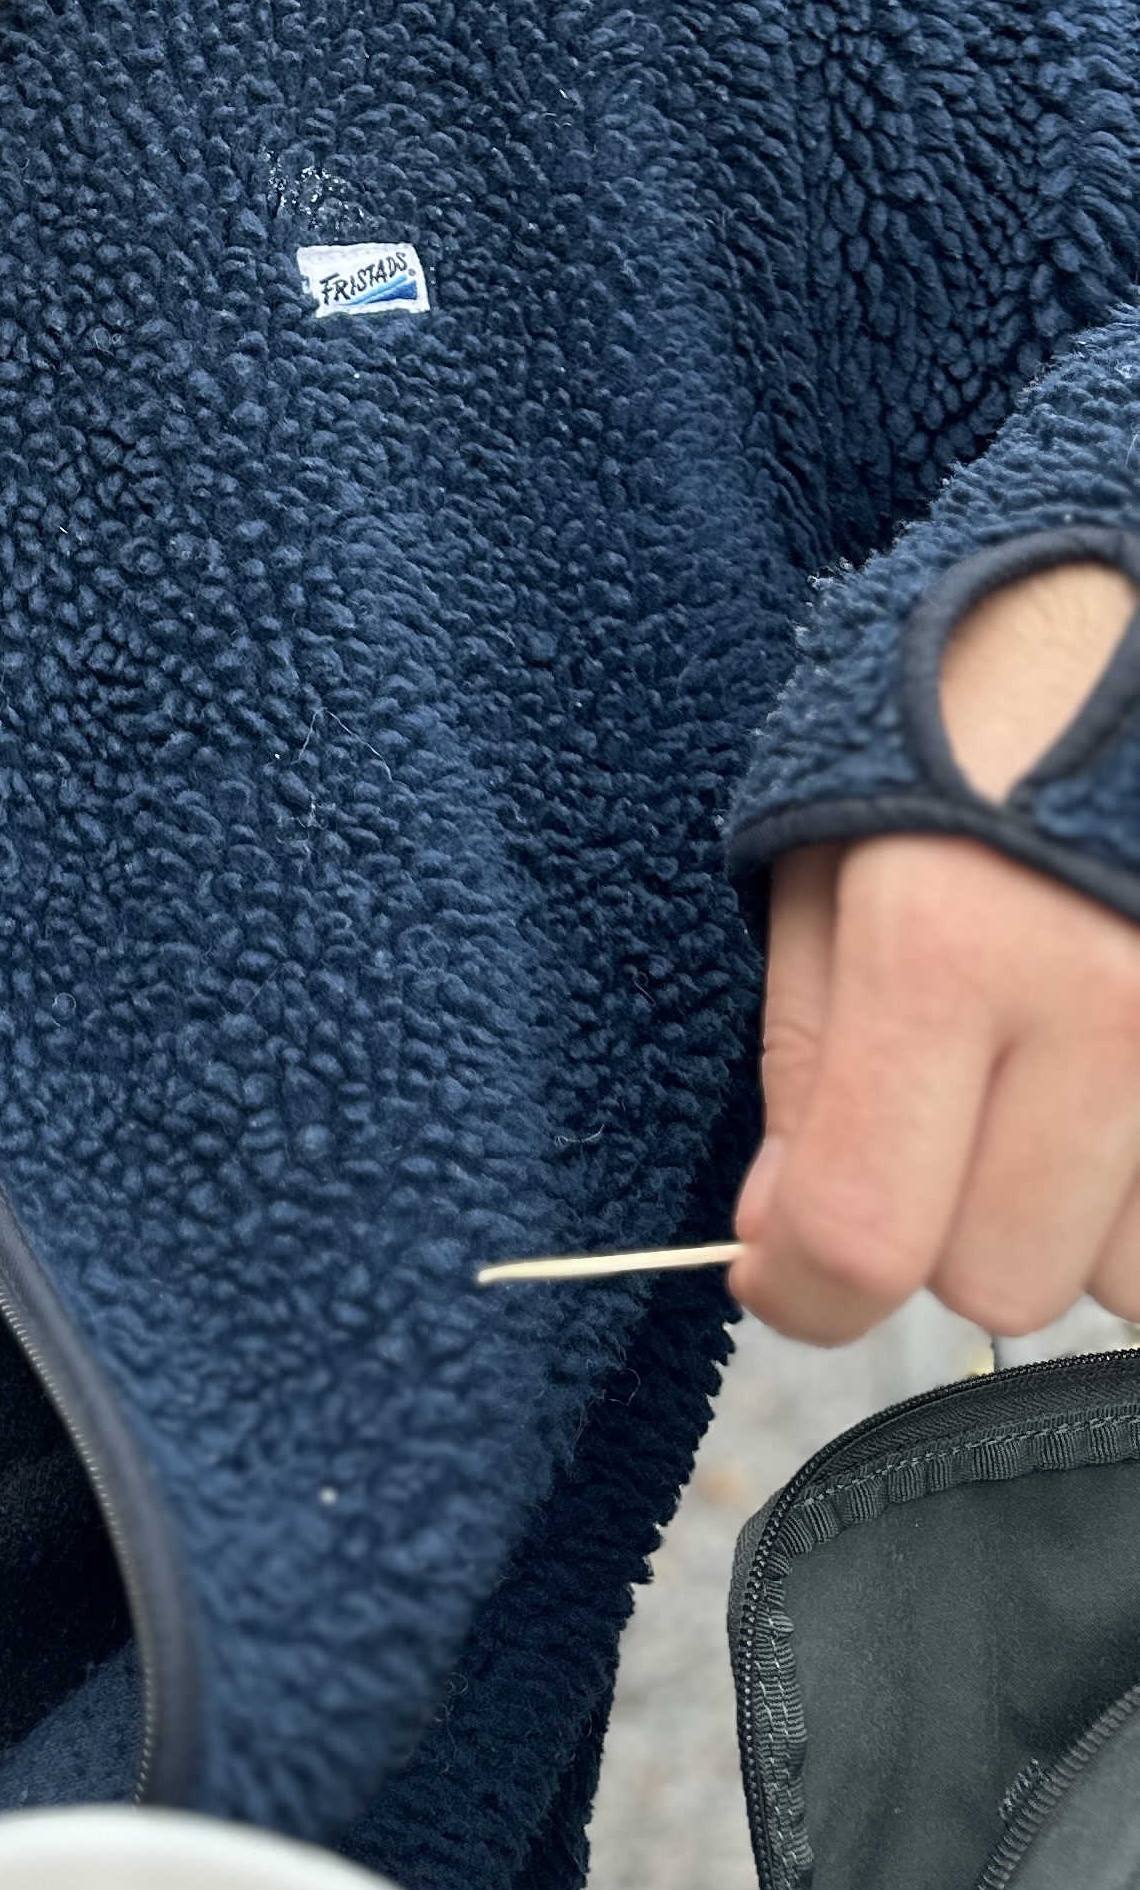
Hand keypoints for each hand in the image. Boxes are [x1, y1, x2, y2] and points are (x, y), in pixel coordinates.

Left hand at [733, 561, 1139, 1341]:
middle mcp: (1099, 1006)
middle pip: (1004, 1283)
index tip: (785, 1270)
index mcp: (945, 943)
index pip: (869, 1234)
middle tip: (940, 1102)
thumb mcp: (825, 844)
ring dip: (1072, 1213)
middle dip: (946, 1221)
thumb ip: (808, 1054)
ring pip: (1128, 1280)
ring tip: (1049, 1068)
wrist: (1130, 599)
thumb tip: (788, 1246)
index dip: (804, 1290)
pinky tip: (1116, 1083)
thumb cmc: (960, 708)